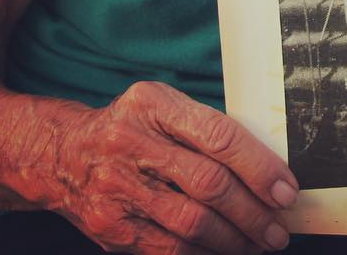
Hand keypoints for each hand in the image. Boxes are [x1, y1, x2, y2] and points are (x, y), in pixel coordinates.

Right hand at [43, 81, 297, 253]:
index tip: (286, 190)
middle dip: (253, 211)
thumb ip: (205, 126)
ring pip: (191, 223)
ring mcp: (118, 189)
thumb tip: (265, 162)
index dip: (259, 167)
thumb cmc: (130, 126)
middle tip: (279, 229)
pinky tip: (224, 253)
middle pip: (209, 184)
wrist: (60, 155)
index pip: (219, 137)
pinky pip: (166, 249)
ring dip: (233, 240)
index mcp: (154, 105)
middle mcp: (133, 144)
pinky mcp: (110, 229)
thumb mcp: (162, 105)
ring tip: (259, 244)